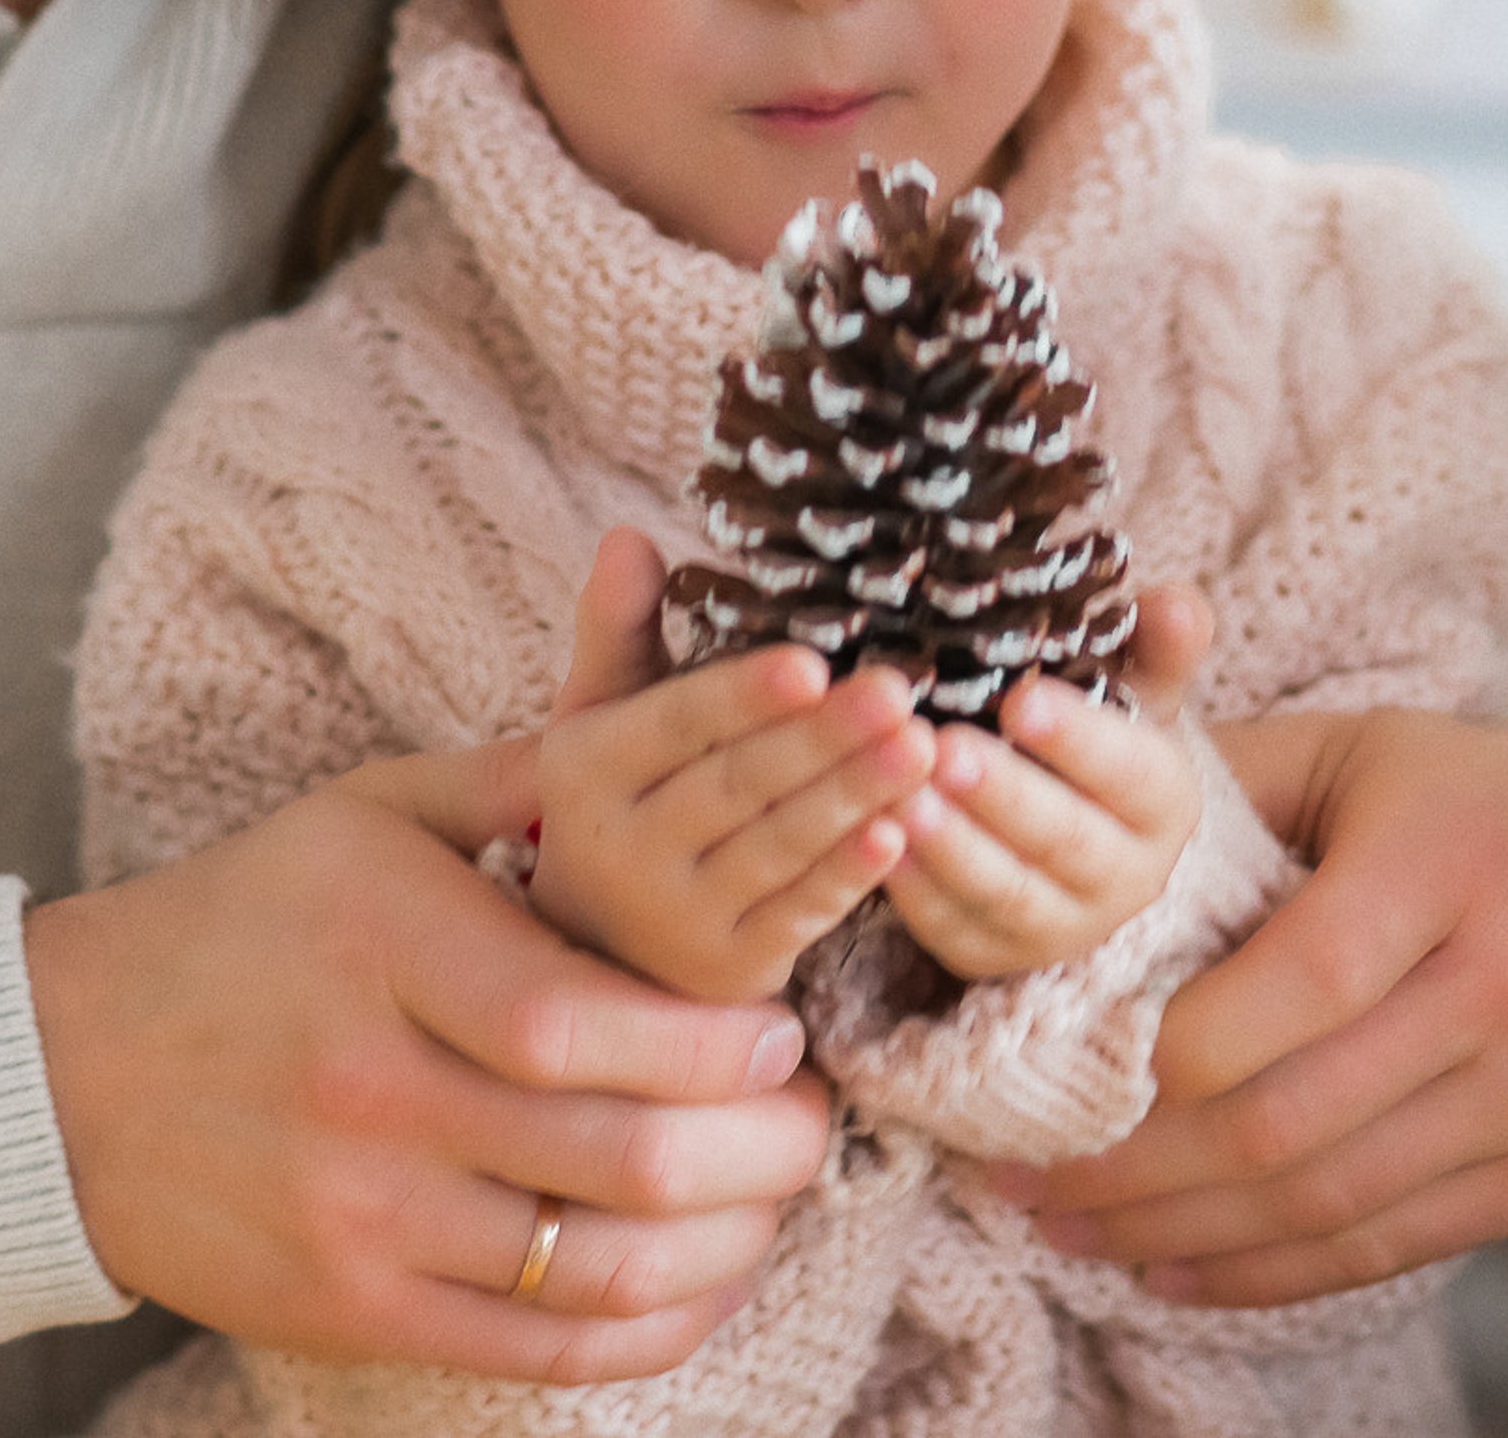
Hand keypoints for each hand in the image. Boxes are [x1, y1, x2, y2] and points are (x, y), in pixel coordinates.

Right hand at [26, 736, 830, 1383]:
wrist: (57, 1074)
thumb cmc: (241, 919)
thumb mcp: (363, 812)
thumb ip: (516, 777)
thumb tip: (661, 739)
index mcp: (385, 951)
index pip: (579, 1026)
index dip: (708, 1046)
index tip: (780, 1034)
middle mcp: (369, 1094)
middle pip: (614, 1159)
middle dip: (758, 1151)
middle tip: (814, 1121)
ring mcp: (354, 1220)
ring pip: (593, 1269)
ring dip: (726, 1245)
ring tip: (775, 1197)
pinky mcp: (346, 1311)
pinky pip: (534, 1351)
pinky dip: (647, 1328)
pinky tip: (702, 1280)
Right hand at [530, 530, 938, 1002]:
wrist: (596, 939)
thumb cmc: (622, 792)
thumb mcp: (601, 711)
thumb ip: (620, 625)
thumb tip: (628, 535)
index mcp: (583, 771)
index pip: (673, 724)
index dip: (742, 696)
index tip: (812, 661)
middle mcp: (617, 850)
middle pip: (736, 784)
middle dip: (823, 738)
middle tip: (899, 690)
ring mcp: (672, 920)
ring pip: (776, 848)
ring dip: (854, 796)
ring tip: (924, 747)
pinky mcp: (726, 971)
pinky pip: (798, 915)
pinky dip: (849, 876)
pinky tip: (901, 832)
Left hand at [884, 673, 1201, 978]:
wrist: (1078, 826)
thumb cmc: (1095, 732)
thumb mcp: (1137, 687)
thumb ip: (1160, 645)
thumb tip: (1172, 601)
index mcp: (1164, 802)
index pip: (1131, 772)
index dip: (1078, 739)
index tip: (1021, 698)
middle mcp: (1126, 878)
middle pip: (1066, 840)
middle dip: (1003, 796)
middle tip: (944, 750)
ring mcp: (1060, 927)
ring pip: (1006, 894)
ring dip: (951, 848)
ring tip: (899, 797)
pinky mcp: (994, 954)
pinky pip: (951, 928)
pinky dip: (911, 889)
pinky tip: (871, 841)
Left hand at [1001, 707, 1507, 1304]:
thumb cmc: (1471, 793)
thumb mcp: (1355, 748)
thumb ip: (1223, 792)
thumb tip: (1077, 855)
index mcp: (1450, 856)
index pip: (1293, 986)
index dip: (1162, 1050)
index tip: (1054, 1068)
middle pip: (1293, 1116)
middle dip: (1138, 1166)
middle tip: (1025, 1178)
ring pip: (1333, 1200)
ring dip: (1184, 1234)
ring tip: (1077, 1229)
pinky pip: (1396, 1244)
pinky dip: (1275, 1270)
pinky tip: (1180, 1265)